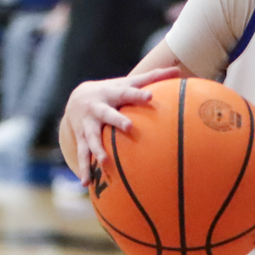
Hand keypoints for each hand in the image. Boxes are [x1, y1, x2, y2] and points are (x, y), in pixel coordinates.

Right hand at [64, 65, 178, 180]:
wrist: (75, 99)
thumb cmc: (112, 91)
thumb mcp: (127, 82)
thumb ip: (153, 78)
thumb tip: (178, 70)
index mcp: (111, 94)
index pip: (126, 92)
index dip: (138, 94)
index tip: (150, 96)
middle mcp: (98, 109)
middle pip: (108, 114)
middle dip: (117, 121)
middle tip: (129, 127)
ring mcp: (88, 125)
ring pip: (91, 138)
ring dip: (97, 150)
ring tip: (105, 162)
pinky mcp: (81, 139)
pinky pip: (82, 155)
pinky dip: (84, 169)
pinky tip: (86, 183)